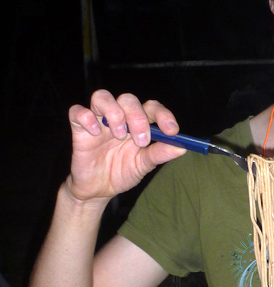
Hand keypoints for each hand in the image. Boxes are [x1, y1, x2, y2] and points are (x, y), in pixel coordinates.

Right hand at [65, 90, 185, 203]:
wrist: (98, 189)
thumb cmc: (122, 172)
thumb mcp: (143, 165)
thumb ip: (159, 154)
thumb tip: (182, 147)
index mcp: (137, 123)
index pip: (151, 108)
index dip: (163, 115)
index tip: (172, 131)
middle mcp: (119, 117)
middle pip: (128, 99)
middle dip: (137, 117)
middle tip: (141, 140)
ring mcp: (98, 120)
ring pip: (102, 96)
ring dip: (114, 113)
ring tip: (119, 135)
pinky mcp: (79, 128)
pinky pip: (77, 111)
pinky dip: (87, 118)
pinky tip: (95, 133)